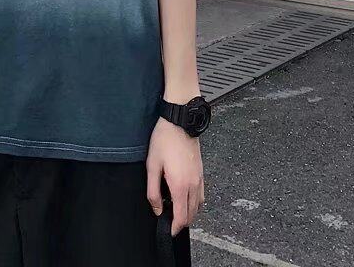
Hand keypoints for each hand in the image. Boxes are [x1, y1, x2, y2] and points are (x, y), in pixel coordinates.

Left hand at [146, 116, 204, 234]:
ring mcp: (200, 179)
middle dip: (182, 222)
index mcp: (180, 185)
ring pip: (198, 206)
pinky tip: (185, 197)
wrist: (180, 122)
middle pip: (192, 214)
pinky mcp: (201, 172)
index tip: (169, 231)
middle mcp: (193, 185)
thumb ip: (153, 191)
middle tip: (169, 220)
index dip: (175, 228)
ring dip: (189, 212)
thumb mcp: (152, 165)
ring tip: (176, 209)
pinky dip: (195, 202)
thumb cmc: (164, 140)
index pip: (182, 217)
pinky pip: (201, 195)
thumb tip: (157, 209)